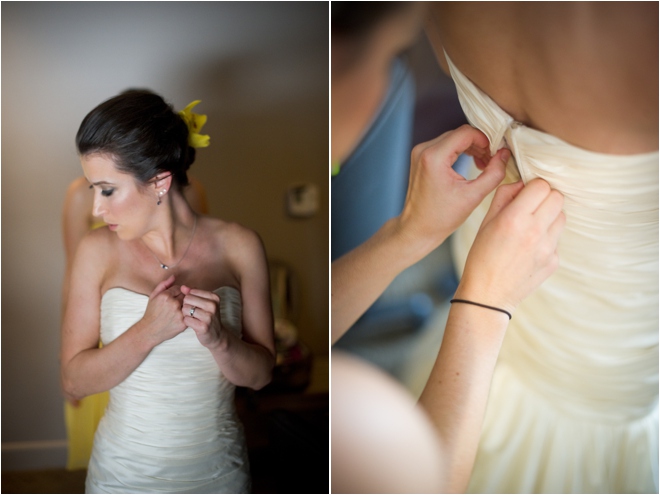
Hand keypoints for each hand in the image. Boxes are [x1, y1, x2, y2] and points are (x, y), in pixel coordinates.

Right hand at [141, 275, 187, 344]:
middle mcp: (174, 304)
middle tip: (175, 304)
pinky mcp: (183, 323)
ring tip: (177, 310)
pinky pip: (190, 314)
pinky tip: (179, 317)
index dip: (176, 292)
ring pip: (189, 305)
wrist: (150, 330)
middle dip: (182, 298)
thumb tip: (174, 276)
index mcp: (166, 296)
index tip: (172, 298)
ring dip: (186, 306)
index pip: (179, 288)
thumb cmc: (151, 313)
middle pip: (185, 295)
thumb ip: (164, 284)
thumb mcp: (153, 296)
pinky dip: (187, 315)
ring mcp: (179, 314)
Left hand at [180, 285, 225, 348]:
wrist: (217, 335)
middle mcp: (213, 305)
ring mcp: (209, 316)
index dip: (190, 299)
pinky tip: (192, 324)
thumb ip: (193, 293)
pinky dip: (187, 322)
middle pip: (187, 299)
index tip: (196, 305)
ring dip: (186, 314)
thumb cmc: (208, 317)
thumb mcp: (204, 303)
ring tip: (192, 317)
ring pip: (186, 309)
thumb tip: (183, 287)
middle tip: (192, 312)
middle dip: (186, 306)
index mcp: (214, 297)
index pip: (192, 292)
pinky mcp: (203, 327)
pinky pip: (186, 319)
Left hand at [395, 124, 509, 259]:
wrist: (417, 228)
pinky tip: (472, 164)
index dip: (485, 140)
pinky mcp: (420, 158)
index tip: (496, 154)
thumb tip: (505, 154)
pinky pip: (445, 146)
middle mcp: (424, 150)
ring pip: (453, 138)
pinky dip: (460, 151)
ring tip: (484, 165)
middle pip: (459, 134)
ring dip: (471, 148)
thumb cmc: (441, 217)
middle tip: (492, 162)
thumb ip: (494, 173)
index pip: (466, 133)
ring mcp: (420, 153)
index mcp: (434, 157)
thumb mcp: (473, 196)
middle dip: (479, 144)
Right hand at [457, 179, 565, 313]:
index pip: (541, 185)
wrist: (487, 296)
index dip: (533, 187)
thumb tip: (522, 183)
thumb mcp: (485, 223)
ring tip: (531, 228)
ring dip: (550, 216)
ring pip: (562, 217)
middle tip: (531, 208)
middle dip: (545, 198)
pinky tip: (529, 249)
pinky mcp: (554, 261)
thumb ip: (504, 197)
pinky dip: (547, 238)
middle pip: (558, 197)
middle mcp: (535, 232)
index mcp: (514, 219)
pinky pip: (557, 239)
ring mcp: (548, 248)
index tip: (525, 194)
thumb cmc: (481, 257)